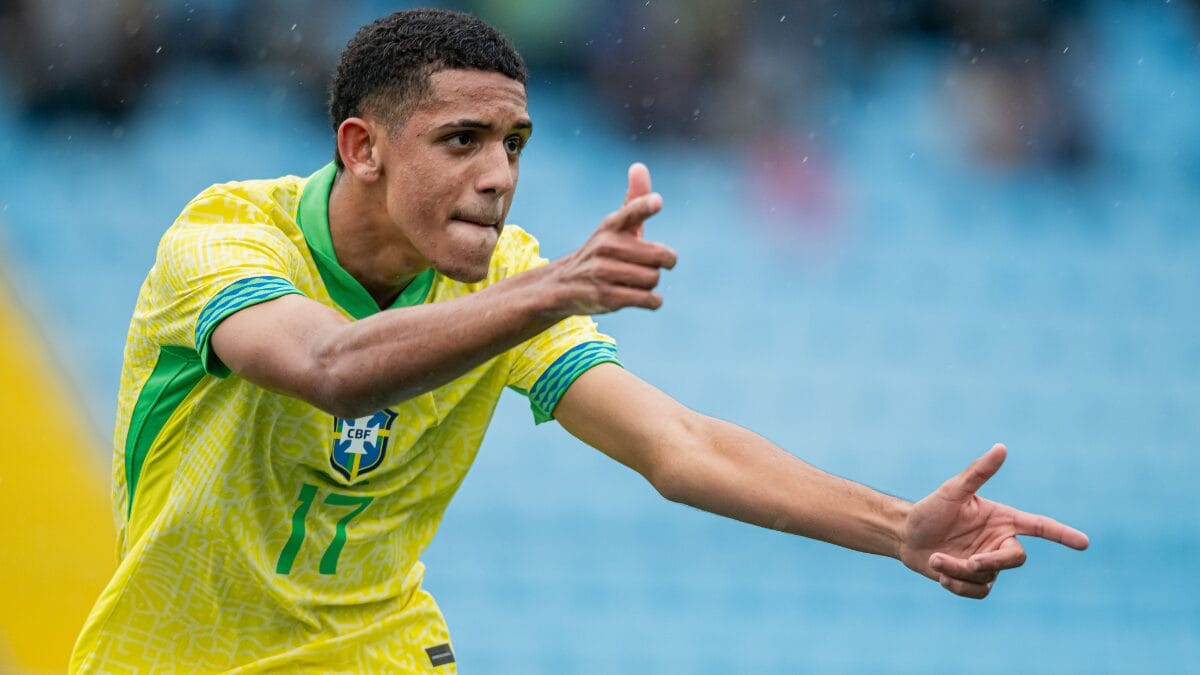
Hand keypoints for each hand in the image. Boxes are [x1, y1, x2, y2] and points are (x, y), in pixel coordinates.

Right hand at [549, 163, 676, 314]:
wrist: (563, 285)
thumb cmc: (602, 252)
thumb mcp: (615, 226)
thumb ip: (634, 199)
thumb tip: (639, 166)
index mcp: (611, 225)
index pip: (630, 211)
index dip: (645, 206)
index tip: (657, 202)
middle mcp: (606, 246)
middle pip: (661, 255)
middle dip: (662, 263)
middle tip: (648, 265)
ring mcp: (603, 272)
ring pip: (654, 278)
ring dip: (651, 284)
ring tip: (634, 282)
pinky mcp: (606, 297)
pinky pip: (649, 299)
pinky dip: (653, 301)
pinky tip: (644, 298)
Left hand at [899, 444, 1088, 598]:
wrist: (906, 537)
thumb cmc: (930, 510)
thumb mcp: (952, 491)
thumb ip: (978, 472)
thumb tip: (1001, 447)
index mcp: (1001, 519)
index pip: (1039, 525)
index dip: (1061, 534)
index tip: (1084, 543)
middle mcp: (999, 542)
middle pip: (1016, 558)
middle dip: (992, 562)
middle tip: (969, 561)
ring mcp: (989, 563)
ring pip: (988, 576)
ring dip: (959, 571)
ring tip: (937, 559)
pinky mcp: (975, 581)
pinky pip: (977, 591)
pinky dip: (957, 585)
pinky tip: (941, 573)